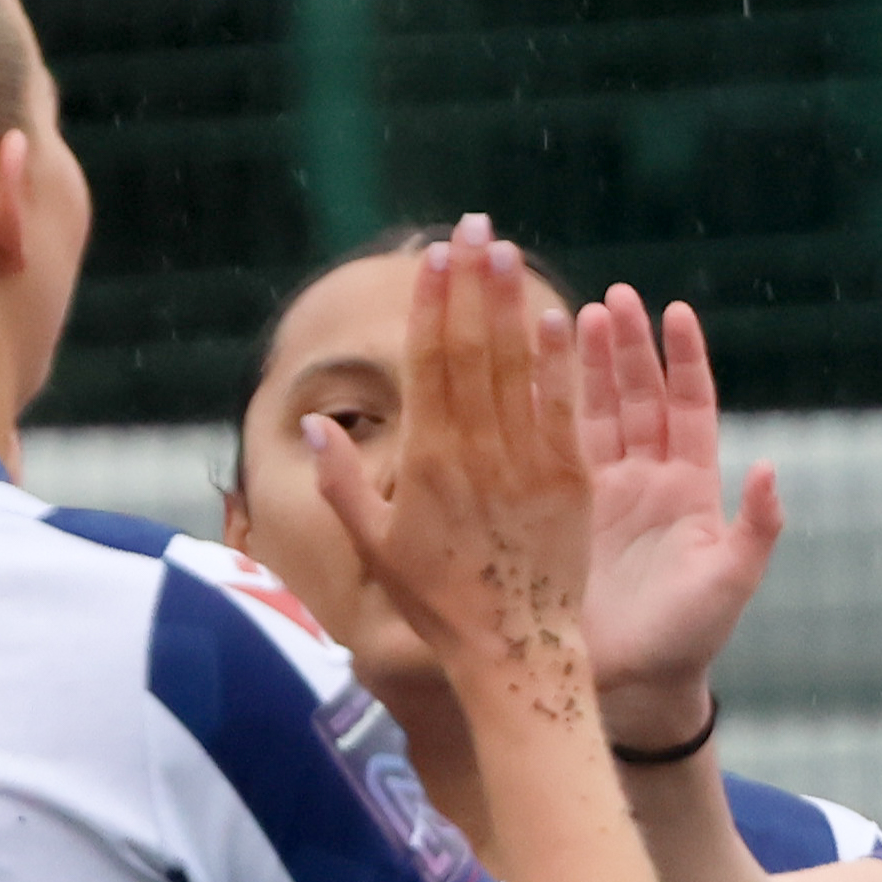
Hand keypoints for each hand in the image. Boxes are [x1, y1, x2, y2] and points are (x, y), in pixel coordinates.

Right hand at [305, 226, 593, 706]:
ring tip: (506, 252)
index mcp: (426, 464)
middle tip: (474, 227)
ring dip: (511, 305)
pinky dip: (559, 363)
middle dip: (472, 284)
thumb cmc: (437, 605)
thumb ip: (341, 484)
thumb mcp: (376, 549)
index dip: (432, 306)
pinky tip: (559, 317)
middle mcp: (476, 455)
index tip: (434, 258)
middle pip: (473, 350)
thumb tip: (312, 420)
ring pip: (517, 369)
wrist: (513, 654)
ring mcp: (526, 465)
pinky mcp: (570, 482)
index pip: (429, 365)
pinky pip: (562, 410)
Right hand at [572, 286, 780, 746]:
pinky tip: (529, 372)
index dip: (683, 359)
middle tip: (612, 298)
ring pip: (595, 414)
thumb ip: (757, 528)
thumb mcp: (732, 582)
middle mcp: (647, 480)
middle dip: (628, 347)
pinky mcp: (562, 512)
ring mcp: (603, 494)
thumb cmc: (691, 637)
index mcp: (691, 488)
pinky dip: (544, 410)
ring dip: (586, 366)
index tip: (675, 311)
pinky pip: (553, 450)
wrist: (634, 685)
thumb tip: (770, 468)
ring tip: (573, 316)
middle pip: (639, 397)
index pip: (690, 406)